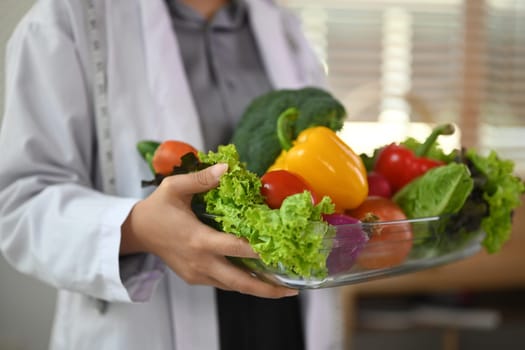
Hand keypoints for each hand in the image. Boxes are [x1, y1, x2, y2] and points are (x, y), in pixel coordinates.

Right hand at [121, 163, 297, 298]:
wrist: (138, 232)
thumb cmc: (157, 208)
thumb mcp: (174, 188)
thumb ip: (201, 179)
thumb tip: (228, 169)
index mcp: (198, 239)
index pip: (235, 248)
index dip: (259, 251)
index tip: (282, 253)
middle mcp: (200, 262)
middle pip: (239, 281)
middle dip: (267, 288)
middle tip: (292, 289)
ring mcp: (197, 274)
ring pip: (233, 286)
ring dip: (258, 289)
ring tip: (283, 288)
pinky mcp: (195, 278)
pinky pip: (223, 283)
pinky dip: (241, 283)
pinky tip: (258, 279)